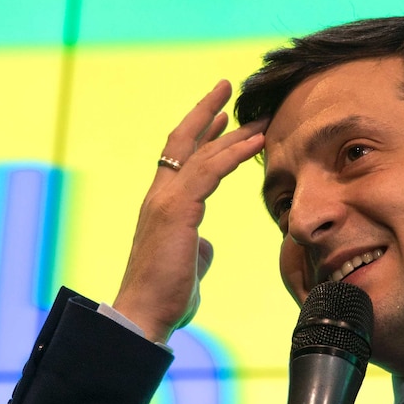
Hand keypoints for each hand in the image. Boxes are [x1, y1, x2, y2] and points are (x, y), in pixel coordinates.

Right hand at [113, 80, 266, 341]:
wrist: (146, 314)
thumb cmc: (167, 295)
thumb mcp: (189, 264)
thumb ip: (197, 246)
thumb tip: (205, 244)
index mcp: (163, 206)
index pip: (180, 158)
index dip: (200, 134)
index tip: (220, 116)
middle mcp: (160, 196)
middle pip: (183, 142)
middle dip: (207, 113)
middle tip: (228, 89)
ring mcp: (166, 201)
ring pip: (201, 153)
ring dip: (231, 131)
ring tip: (256, 114)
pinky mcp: (177, 211)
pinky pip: (210, 172)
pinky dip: (234, 154)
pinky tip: (256, 142)